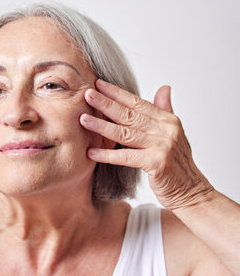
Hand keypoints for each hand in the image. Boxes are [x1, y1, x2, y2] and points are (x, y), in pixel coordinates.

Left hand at [80, 79, 214, 210]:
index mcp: (168, 120)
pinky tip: (91, 151)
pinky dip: (107, 154)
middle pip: (129, 114)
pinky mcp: (157, 163)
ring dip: (101, 126)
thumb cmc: (176, 164)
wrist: (192, 191)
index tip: (98, 84)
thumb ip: (165, 110)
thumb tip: (164, 87)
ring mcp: (163, 146)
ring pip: (125, 133)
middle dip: (106, 103)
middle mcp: (166, 130)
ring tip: (83, 119)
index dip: (117, 93)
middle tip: (87, 94)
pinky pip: (126, 157)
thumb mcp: (173, 133)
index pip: (137, 103)